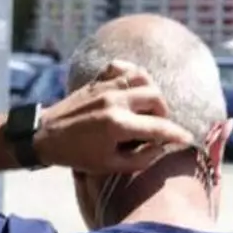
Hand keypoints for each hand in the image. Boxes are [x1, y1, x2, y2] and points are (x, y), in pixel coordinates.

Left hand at [33, 61, 195, 173]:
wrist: (44, 136)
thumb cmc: (77, 155)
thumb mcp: (109, 166)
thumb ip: (140, 159)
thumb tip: (161, 147)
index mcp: (117, 125)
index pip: (159, 126)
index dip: (177, 134)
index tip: (187, 139)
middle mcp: (114, 101)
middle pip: (156, 97)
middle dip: (163, 113)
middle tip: (158, 126)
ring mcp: (105, 87)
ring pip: (143, 77)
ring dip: (151, 92)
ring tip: (148, 107)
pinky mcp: (97, 80)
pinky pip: (121, 66)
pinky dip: (131, 73)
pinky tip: (132, 87)